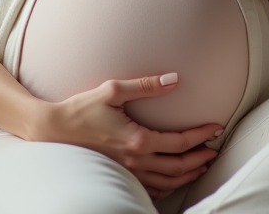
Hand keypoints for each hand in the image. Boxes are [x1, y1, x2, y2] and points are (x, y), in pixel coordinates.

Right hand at [36, 73, 221, 199]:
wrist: (53, 131)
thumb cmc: (81, 109)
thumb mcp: (112, 91)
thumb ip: (145, 85)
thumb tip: (173, 80)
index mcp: (137, 140)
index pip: (180, 143)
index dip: (201, 136)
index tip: (215, 129)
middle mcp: (135, 160)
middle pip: (179, 167)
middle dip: (200, 159)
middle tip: (214, 150)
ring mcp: (127, 172)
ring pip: (167, 182)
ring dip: (187, 174)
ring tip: (200, 165)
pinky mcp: (119, 175)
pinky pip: (150, 188)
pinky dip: (167, 186)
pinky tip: (172, 178)